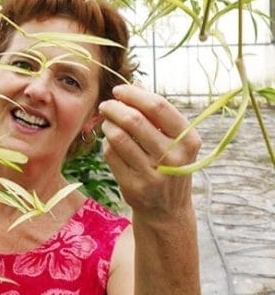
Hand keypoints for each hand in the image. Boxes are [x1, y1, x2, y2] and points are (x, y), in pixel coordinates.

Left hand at [98, 84, 200, 220]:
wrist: (167, 210)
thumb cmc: (169, 165)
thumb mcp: (174, 140)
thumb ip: (157, 113)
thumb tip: (135, 84)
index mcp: (189, 140)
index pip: (158, 106)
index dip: (133, 94)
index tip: (119, 90)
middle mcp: (174, 157)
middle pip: (134, 120)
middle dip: (114, 107)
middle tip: (106, 105)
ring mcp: (153, 174)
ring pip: (118, 136)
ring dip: (108, 124)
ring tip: (107, 121)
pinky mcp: (133, 186)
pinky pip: (110, 154)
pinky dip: (106, 142)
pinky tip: (110, 141)